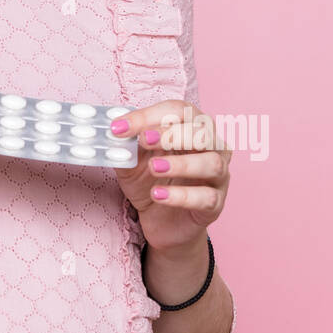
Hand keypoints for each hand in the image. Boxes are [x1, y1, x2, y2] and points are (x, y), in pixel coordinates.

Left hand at [109, 100, 230, 252]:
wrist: (160, 222)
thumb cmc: (151, 182)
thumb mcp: (133, 161)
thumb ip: (126, 145)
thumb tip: (114, 129)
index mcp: (192, 128)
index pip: (178, 111)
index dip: (149, 116)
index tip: (120, 127)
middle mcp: (212, 148)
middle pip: (203, 131)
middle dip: (172, 134)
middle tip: (143, 140)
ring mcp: (218, 177)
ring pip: (212, 163)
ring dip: (181, 163)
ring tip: (154, 168)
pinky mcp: (216, 205)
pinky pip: (206, 198)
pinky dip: (181, 195)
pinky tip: (158, 195)